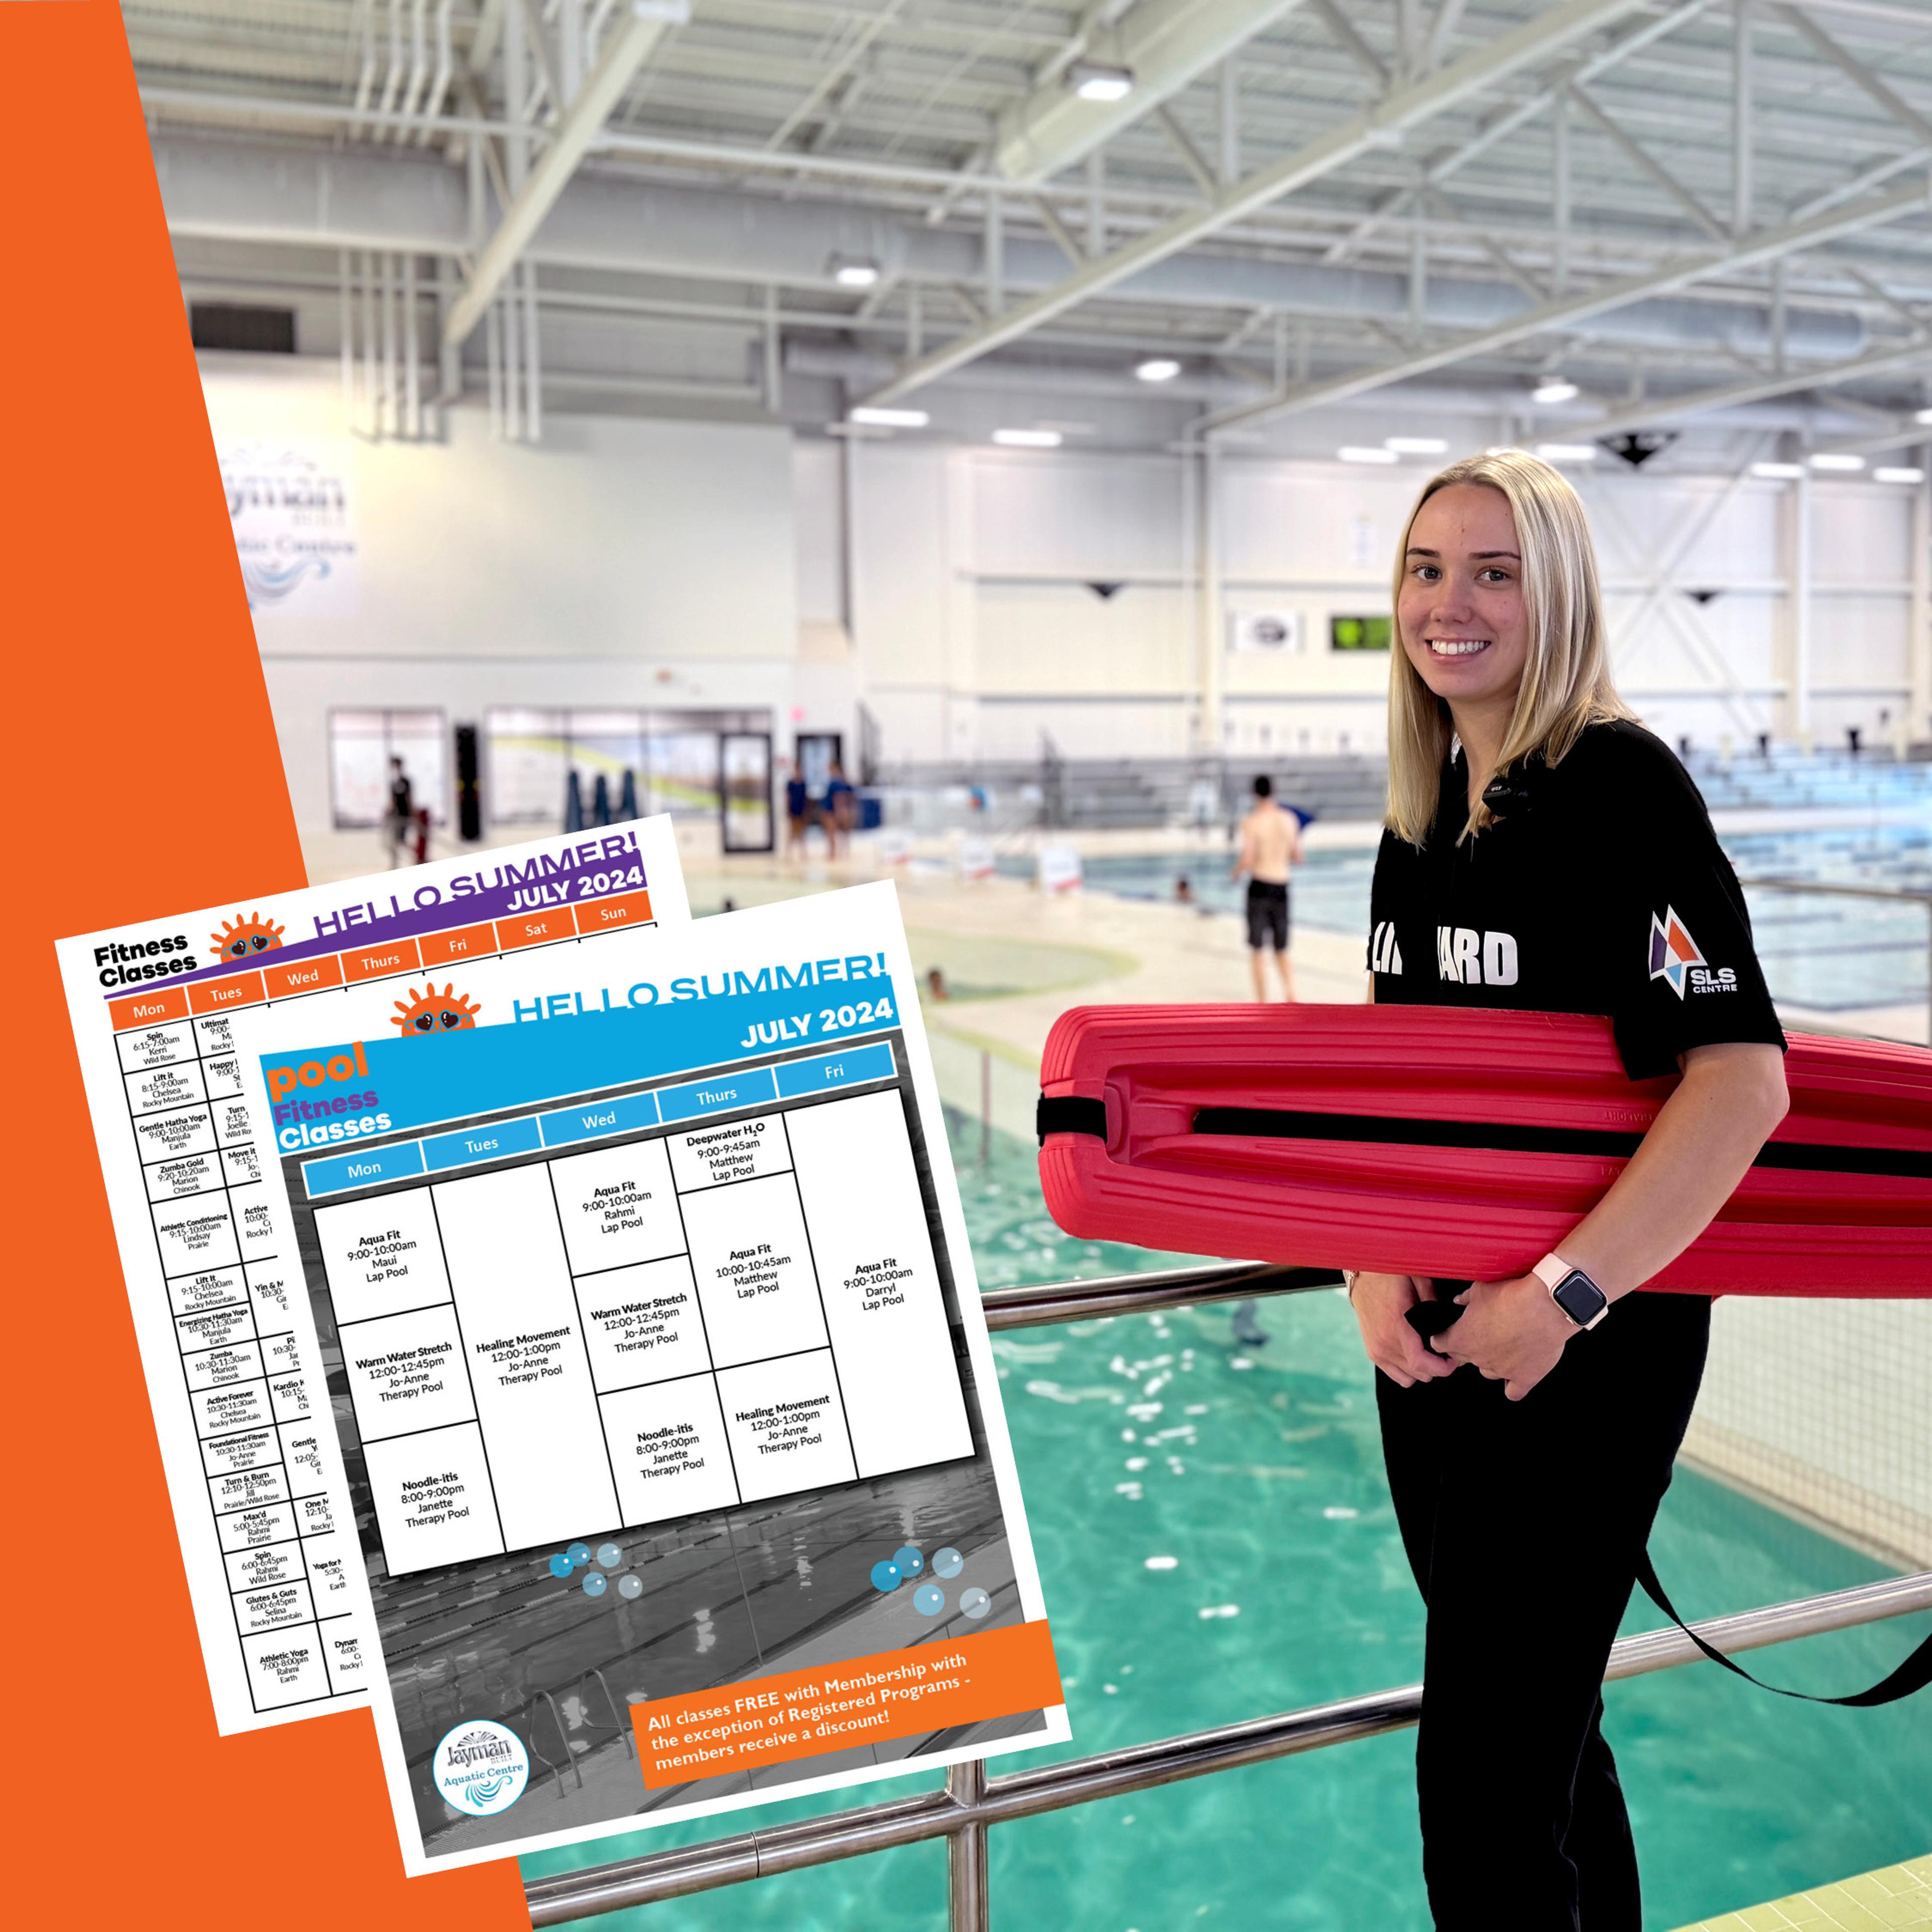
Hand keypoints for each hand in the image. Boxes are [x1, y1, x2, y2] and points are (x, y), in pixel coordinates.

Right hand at [1348, 1272, 1453, 1387]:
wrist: (1362, 1275)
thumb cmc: (1389, 1275)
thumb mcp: (1418, 1279)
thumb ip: (1433, 1300)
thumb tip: (1446, 1320)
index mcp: (1397, 1325)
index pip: (1420, 1362)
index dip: (1443, 1367)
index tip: (1453, 1359)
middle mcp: (1384, 1341)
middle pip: (1419, 1373)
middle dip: (1438, 1366)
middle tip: (1445, 1351)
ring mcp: (1377, 1349)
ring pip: (1409, 1378)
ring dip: (1422, 1369)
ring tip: (1429, 1353)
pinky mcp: (1372, 1352)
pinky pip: (1395, 1375)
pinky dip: (1408, 1370)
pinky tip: (1413, 1354)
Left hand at [1437, 1273, 1576, 1400]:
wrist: (1545, 1306)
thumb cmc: (1512, 1295)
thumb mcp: (1480, 1289)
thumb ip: (1466, 1298)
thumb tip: (1458, 1301)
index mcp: (1462, 1338)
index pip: (1439, 1344)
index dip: (1442, 1337)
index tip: (1446, 1334)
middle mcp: (1478, 1358)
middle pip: (1461, 1358)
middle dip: (1464, 1347)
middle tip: (1476, 1335)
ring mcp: (1501, 1370)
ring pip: (1487, 1372)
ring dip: (1489, 1362)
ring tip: (1500, 1347)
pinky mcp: (1525, 1378)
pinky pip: (1514, 1392)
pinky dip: (1513, 1385)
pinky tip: (1514, 1377)